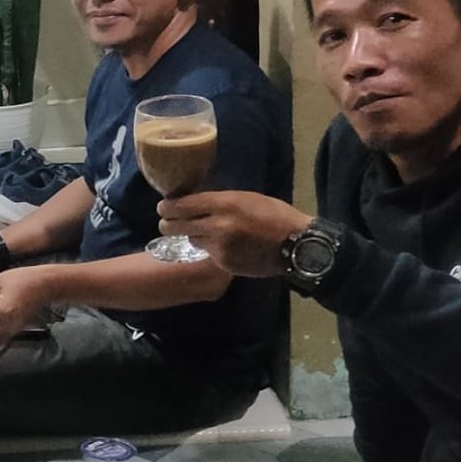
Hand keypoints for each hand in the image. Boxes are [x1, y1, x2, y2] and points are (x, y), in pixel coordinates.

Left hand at [155, 191, 310, 277]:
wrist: (297, 245)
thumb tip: (195, 201)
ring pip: (191, 239)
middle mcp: (217, 225)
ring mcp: (219, 247)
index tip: (163, 207)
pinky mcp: (224, 263)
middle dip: (168, 223)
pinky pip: (207, 253)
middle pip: (175, 226)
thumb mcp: (246, 198)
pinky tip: (223, 245)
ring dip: (193, 235)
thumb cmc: (275, 215)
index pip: (181, 205)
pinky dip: (210, 248)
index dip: (168, 207)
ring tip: (204, 231)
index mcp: (223, 204)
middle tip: (167, 222)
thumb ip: (219, 201)